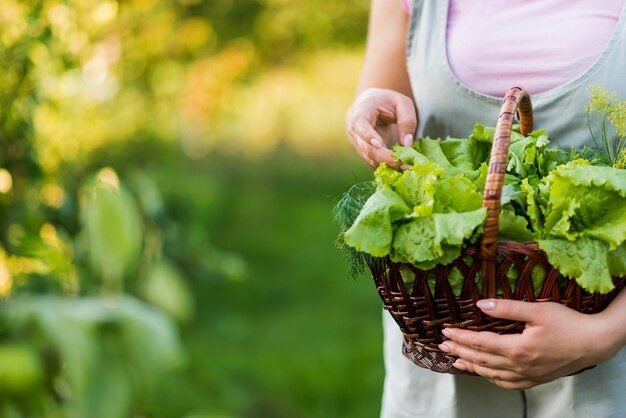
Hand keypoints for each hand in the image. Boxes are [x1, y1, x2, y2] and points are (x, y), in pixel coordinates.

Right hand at [346, 88, 416, 167]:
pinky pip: (374, 162)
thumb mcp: (402, 103)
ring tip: (407, 166)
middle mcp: (354, 130)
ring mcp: (357, 143)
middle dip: (385, 157)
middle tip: (404, 163)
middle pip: (365, 148)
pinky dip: (387, 165)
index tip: (379, 144)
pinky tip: (401, 165)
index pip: (359, 124)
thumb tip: (407, 144)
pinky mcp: (363, 153)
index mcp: (361, 112)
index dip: (367, 135)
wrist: (370, 105)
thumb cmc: (387, 101)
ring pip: (370, 159)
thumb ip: (407, 120)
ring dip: (388, 164)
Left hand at [438, 299, 621, 389]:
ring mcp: (527, 375)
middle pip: (481, 359)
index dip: (461, 337)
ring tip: (455, 359)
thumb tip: (481, 305)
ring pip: (492, 374)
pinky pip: (507, 383)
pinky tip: (484, 373)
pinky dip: (491, 378)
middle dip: (459, 350)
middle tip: (442, 344)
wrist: (595, 343)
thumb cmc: (568, 323)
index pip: (480, 343)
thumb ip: (508, 308)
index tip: (445, 331)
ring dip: (471, 366)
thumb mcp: (538, 310)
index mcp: (517, 349)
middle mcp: (519, 366)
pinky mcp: (536, 379)